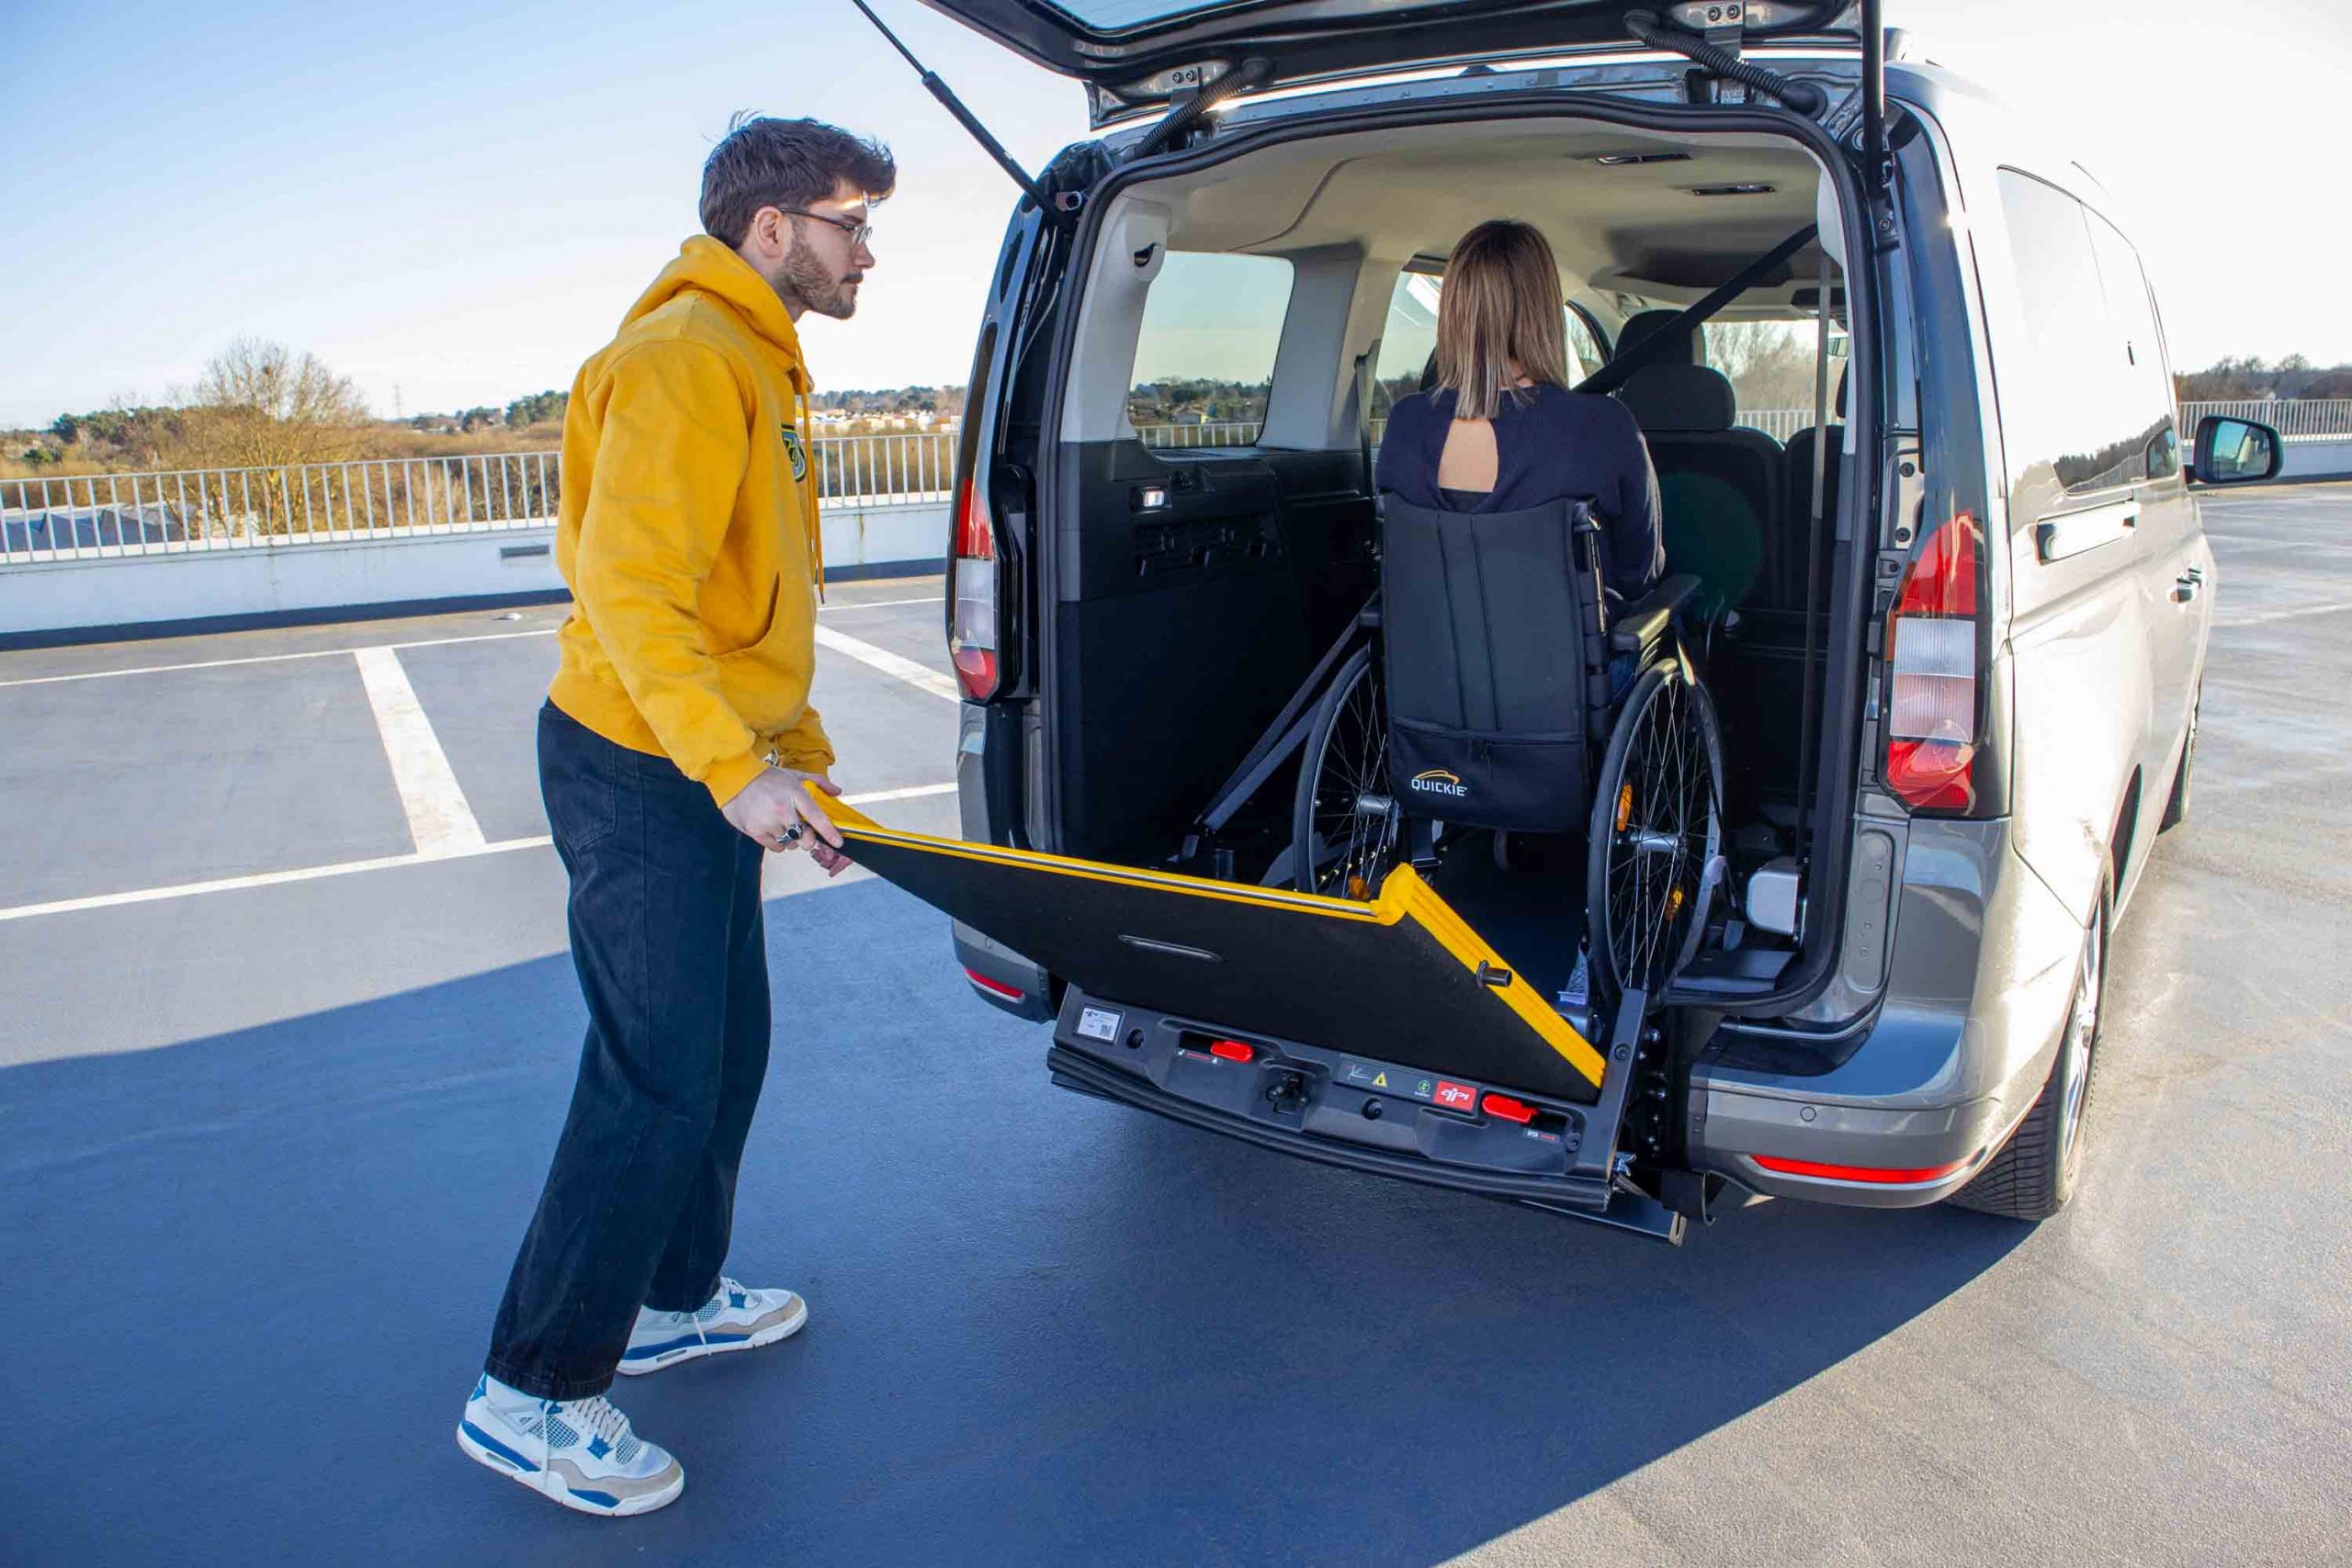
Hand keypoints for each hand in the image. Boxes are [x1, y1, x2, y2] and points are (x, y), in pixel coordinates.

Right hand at [720, 766, 846, 872]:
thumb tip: (837, 792)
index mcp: (795, 794)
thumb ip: (818, 783)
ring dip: (791, 838)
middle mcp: (783, 810)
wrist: (735, 779)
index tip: (838, 842)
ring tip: (782, 824)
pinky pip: (776, 847)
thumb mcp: (795, 775)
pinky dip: (778, 843)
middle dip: (808, 838)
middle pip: (805, 839)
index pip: (817, 817)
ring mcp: (768, 822)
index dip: (829, 832)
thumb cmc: (767, 778)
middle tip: (803, 830)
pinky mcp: (755, 831)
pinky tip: (774, 829)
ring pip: (790, 844)